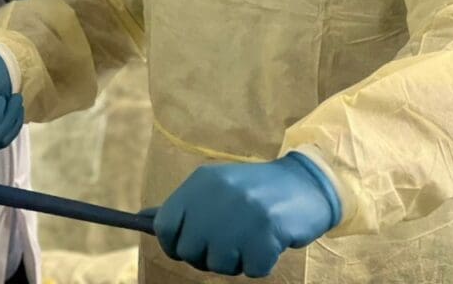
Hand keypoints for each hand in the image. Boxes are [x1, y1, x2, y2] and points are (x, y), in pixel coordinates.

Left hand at [153, 153, 339, 277]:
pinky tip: (270, 242)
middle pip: (190, 251)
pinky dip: (261, 264)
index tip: (186, 248)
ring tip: (252, 238)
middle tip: (229, 244)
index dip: (173, 244)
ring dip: (237, 261)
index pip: (164, 225)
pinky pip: (251, 270)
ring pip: (219, 265)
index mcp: (201, 182)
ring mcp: (242, 214)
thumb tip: (145, 219)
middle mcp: (217, 196)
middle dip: (208, 257)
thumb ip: (186, 206)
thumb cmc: (256, 192)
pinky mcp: (267, 233)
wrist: (306, 183)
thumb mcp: (218, 188)